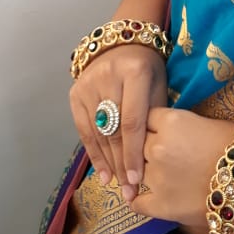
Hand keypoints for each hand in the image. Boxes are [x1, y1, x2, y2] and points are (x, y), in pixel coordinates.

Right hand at [69, 44, 166, 200]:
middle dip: (122, 163)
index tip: (137, 180)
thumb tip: (149, 160)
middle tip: (129, 191)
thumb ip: (153, 117)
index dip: (134, 153)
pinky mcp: (75, 92)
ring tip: (118, 186)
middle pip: (113, 130)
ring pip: (98, 133)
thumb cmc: (148, 68)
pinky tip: (103, 173)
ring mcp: (88, 84)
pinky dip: (94, 153)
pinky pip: (84, 129)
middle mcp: (108, 77)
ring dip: (108, 163)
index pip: (132, 121)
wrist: (123, 42)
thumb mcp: (158, 86)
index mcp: (135, 72)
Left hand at [128, 109, 233, 228]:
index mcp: (171, 122)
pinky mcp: (159, 205)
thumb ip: (180, 125)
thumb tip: (171, 131)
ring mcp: (156, 177)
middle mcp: (157, 147)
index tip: (156, 128)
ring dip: (143, 171)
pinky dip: (136, 200)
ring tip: (151, 174)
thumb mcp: (206, 122)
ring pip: (136, 171)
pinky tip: (137, 198)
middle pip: (137, 142)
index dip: (152, 123)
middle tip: (157, 151)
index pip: (147, 116)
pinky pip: (137, 202)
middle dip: (145, 146)